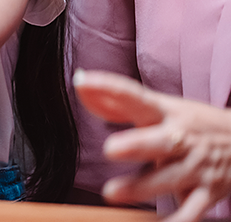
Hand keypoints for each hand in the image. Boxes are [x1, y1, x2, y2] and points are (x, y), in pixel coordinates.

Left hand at [74, 69, 230, 221]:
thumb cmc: (191, 124)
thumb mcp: (161, 107)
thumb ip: (118, 101)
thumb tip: (81, 87)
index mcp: (165, 112)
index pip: (134, 95)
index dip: (108, 86)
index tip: (82, 81)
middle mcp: (180, 137)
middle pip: (160, 140)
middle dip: (136, 145)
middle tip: (111, 149)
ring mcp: (196, 165)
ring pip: (170, 178)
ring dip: (140, 187)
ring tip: (111, 192)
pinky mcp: (208, 192)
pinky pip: (193, 210)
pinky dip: (178, 220)